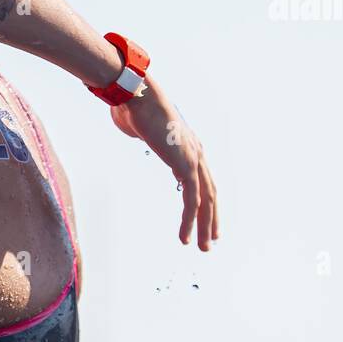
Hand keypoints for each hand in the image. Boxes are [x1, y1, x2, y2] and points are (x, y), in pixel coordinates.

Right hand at [109, 80, 218, 250]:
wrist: (135, 93)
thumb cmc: (132, 104)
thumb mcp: (138, 122)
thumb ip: (141, 129)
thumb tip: (131, 123)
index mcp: (187, 145)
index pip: (202, 179)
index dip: (205, 201)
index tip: (204, 220)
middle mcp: (196, 152)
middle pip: (210, 193)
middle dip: (211, 220)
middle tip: (210, 242)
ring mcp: (194, 158)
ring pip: (206, 200)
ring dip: (205, 226)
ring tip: (202, 247)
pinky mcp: (186, 165)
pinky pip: (192, 200)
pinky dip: (190, 221)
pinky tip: (185, 237)